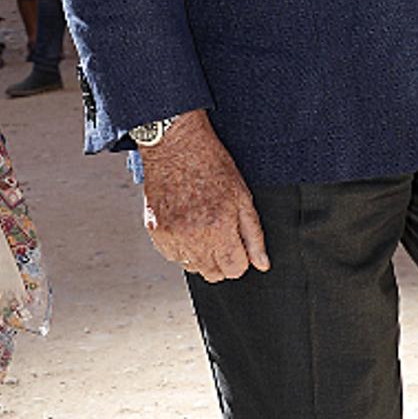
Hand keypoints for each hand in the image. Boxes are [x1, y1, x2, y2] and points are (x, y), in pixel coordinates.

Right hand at [139, 113, 268, 281]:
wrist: (175, 145)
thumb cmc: (211, 164)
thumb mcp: (242, 197)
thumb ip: (253, 235)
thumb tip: (261, 264)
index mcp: (218, 228)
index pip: (234, 270)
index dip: (240, 258)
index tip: (237, 242)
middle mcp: (193, 237)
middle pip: (213, 273)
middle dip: (221, 258)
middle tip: (220, 232)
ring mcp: (171, 236)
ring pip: (192, 267)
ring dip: (200, 253)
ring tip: (201, 224)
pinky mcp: (155, 232)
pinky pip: (172, 256)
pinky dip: (181, 246)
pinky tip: (186, 223)